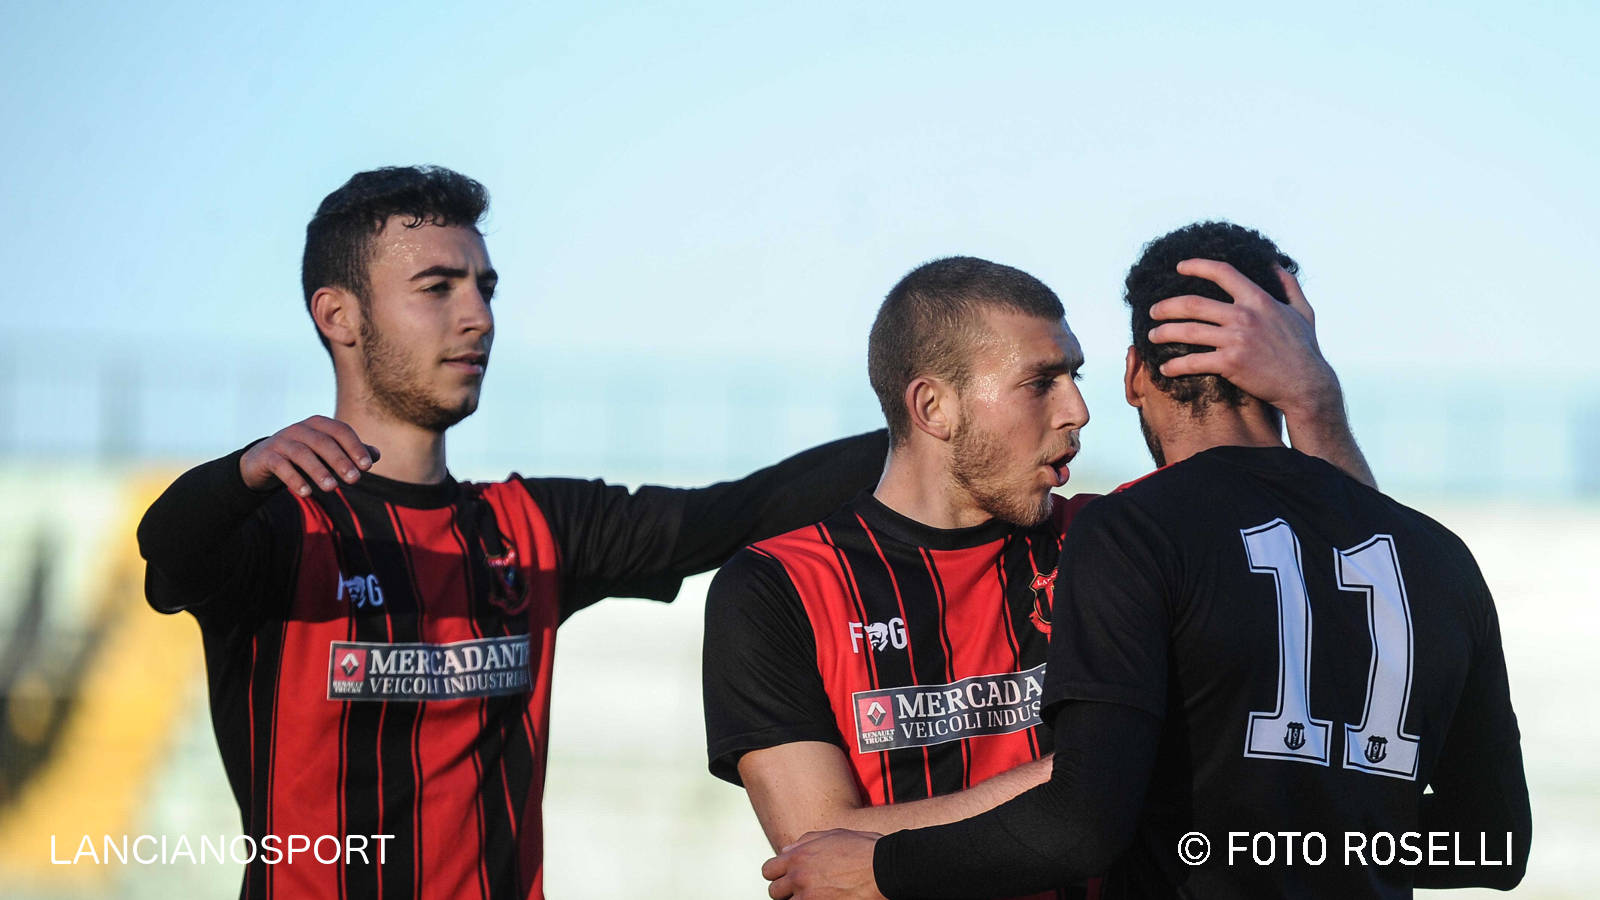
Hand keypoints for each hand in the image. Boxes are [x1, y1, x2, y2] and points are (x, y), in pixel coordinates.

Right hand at [240, 416, 377, 495]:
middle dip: (340, 460)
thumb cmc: (305, 456)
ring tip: (332, 488)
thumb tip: (376, 455)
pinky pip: (281, 466)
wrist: (264, 461)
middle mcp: (300, 429)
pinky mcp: (267, 456)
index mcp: (318, 424)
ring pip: (302, 453)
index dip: (355, 447)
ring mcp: (282, 441)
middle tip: (354, 480)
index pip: (341, 431)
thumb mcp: (328, 453)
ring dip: (319, 471)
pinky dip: (294, 479)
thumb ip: (351, 453)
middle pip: (323, 442)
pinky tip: (306, 494)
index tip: (367, 466)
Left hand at [763, 829, 885, 899]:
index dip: (777, 874)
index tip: (785, 877)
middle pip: (774, 892)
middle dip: (785, 892)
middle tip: (800, 890)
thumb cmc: (864, 849)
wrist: (884, 868)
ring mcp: (809, 897)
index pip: (769, 870)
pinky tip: (826, 899)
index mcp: (799, 856)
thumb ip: (806, 841)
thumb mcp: (833, 835)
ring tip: (815, 895)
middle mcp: (799, 877)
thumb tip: (787, 849)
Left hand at [1147, 259, 1338, 417]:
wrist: (1307, 385)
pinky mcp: (1230, 363)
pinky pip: (1193, 361)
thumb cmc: (1305, 349)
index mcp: (1259, 300)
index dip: (1197, 266)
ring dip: (1164, 333)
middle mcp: (1245, 315)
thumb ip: (1289, 285)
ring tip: (1152, 336)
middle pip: (1193, 303)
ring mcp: (1236, 339)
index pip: (1223, 272)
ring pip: (1187, 331)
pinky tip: (1165, 368)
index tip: (1179, 267)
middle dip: (1166, 306)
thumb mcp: (1303, 311)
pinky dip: (1174, 365)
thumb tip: (1275, 264)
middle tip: (1153, 310)